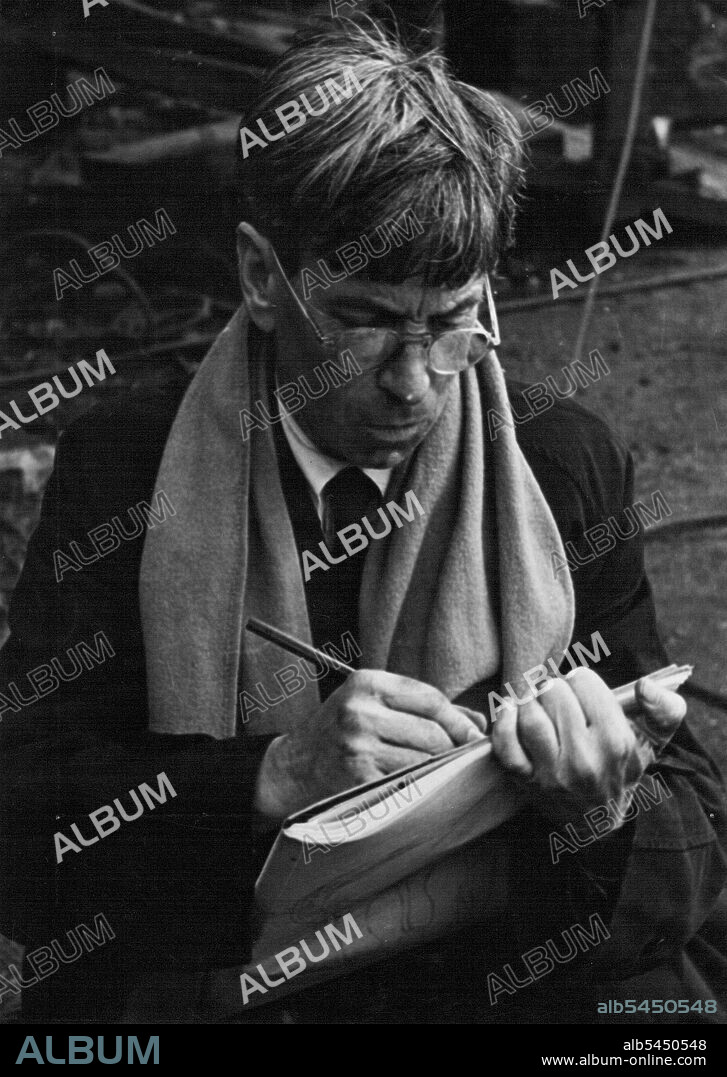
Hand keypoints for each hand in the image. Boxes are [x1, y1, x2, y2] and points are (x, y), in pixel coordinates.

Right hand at [254, 669, 486, 818]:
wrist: (294, 766)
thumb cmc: (340, 730)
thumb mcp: (373, 703)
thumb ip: (422, 707)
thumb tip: (477, 721)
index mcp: (367, 683)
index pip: (430, 698)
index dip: (458, 719)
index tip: (473, 735)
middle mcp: (361, 711)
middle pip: (432, 732)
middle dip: (454, 748)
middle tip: (463, 758)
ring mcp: (358, 746)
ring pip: (423, 761)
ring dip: (440, 770)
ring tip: (443, 772)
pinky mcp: (358, 778)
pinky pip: (407, 783)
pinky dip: (421, 787)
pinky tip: (420, 787)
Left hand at [491, 668, 685, 826]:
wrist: (596, 821)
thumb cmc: (622, 769)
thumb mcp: (652, 742)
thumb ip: (664, 710)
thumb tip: (646, 685)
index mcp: (615, 741)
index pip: (583, 681)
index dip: (580, 681)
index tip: (582, 694)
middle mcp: (584, 758)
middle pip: (553, 693)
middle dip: (554, 689)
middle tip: (556, 699)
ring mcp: (553, 772)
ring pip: (530, 715)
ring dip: (528, 701)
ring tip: (536, 704)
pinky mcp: (526, 781)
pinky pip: (505, 745)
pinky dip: (502, 723)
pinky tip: (510, 712)